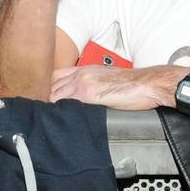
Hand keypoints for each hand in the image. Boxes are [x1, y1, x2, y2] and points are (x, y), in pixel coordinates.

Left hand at [49, 64, 182, 109]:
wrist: (149, 83)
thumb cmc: (133, 83)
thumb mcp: (105, 78)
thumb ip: (89, 84)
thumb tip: (78, 99)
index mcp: (84, 70)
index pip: (53, 77)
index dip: (45, 89)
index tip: (42, 101)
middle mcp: (80, 75)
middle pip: (50, 87)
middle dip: (44, 100)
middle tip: (41, 114)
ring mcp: (82, 84)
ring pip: (54, 96)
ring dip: (50, 107)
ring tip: (46, 120)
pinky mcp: (89, 95)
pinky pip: (66, 103)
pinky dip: (60, 112)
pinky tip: (58, 120)